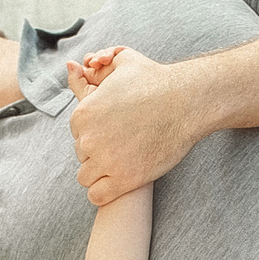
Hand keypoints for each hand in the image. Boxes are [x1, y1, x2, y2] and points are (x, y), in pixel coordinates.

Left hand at [65, 45, 194, 205]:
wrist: (186, 101)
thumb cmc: (156, 80)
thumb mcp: (122, 63)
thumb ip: (94, 67)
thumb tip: (72, 66)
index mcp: (83, 114)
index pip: (77, 133)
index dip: (95, 132)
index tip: (113, 131)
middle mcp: (89, 139)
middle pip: (82, 154)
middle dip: (98, 151)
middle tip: (122, 145)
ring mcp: (106, 161)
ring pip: (86, 177)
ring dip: (100, 173)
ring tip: (121, 163)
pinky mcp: (125, 180)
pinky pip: (97, 196)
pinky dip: (104, 192)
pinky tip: (118, 182)